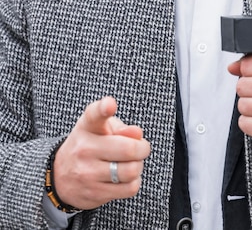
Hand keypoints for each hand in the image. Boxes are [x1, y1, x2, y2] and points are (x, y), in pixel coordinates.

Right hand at [53, 96, 150, 210]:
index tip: (110, 105)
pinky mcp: (94, 194)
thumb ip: (121, 127)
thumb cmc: (89, 144)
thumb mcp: (100, 128)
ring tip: (131, 163)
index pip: (94, 114)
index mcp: (87, 126)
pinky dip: (133, 182)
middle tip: (141, 148)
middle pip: (128, 149)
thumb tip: (137, 134)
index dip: (104, 108)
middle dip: (143, 148)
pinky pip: (129, 189)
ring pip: (131, 171)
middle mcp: (85, 148)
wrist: (60, 176)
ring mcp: (88, 173)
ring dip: (138, 166)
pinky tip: (125, 177)